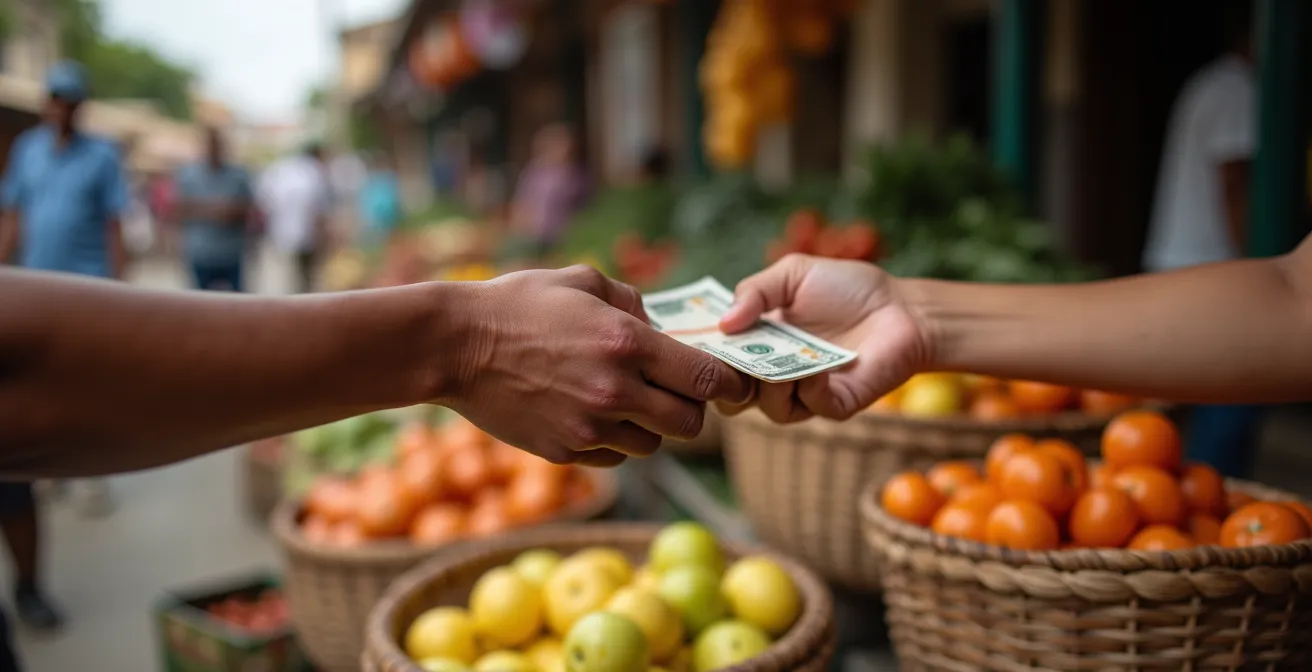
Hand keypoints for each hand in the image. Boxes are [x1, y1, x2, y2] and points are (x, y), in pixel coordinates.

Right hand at [447, 266, 752, 466]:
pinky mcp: (564, 451)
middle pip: (689, 424)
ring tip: (624, 399)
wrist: (454, 346)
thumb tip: (659, 325)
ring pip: (651, 445)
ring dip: (649, 426)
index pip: (707, 378)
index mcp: (627, 344)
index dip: (730, 383)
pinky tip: (591, 412)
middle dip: (690, 408)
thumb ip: (631, 301)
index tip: (733, 382)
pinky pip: (612, 458)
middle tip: (675, 392)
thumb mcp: (581, 281)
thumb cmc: (518, 303)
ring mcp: (588, 427)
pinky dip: (613, 441)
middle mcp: (614, 391)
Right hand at [717, 255, 930, 421]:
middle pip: (731, 397)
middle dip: (726, 381)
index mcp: (758, 344)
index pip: (718, 362)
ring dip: (768, 384)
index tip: (692, 344)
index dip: (703, 357)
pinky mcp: (836, 404)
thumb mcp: (793, 274)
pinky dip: (807, 389)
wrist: (901, 306)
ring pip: (767, 408)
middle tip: (730, 360)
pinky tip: (815, 367)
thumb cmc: (848, 289)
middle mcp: (776, 374)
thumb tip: (722, 324)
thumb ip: (754, 290)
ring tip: (779, 361)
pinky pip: (809, 408)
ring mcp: (805, 393)